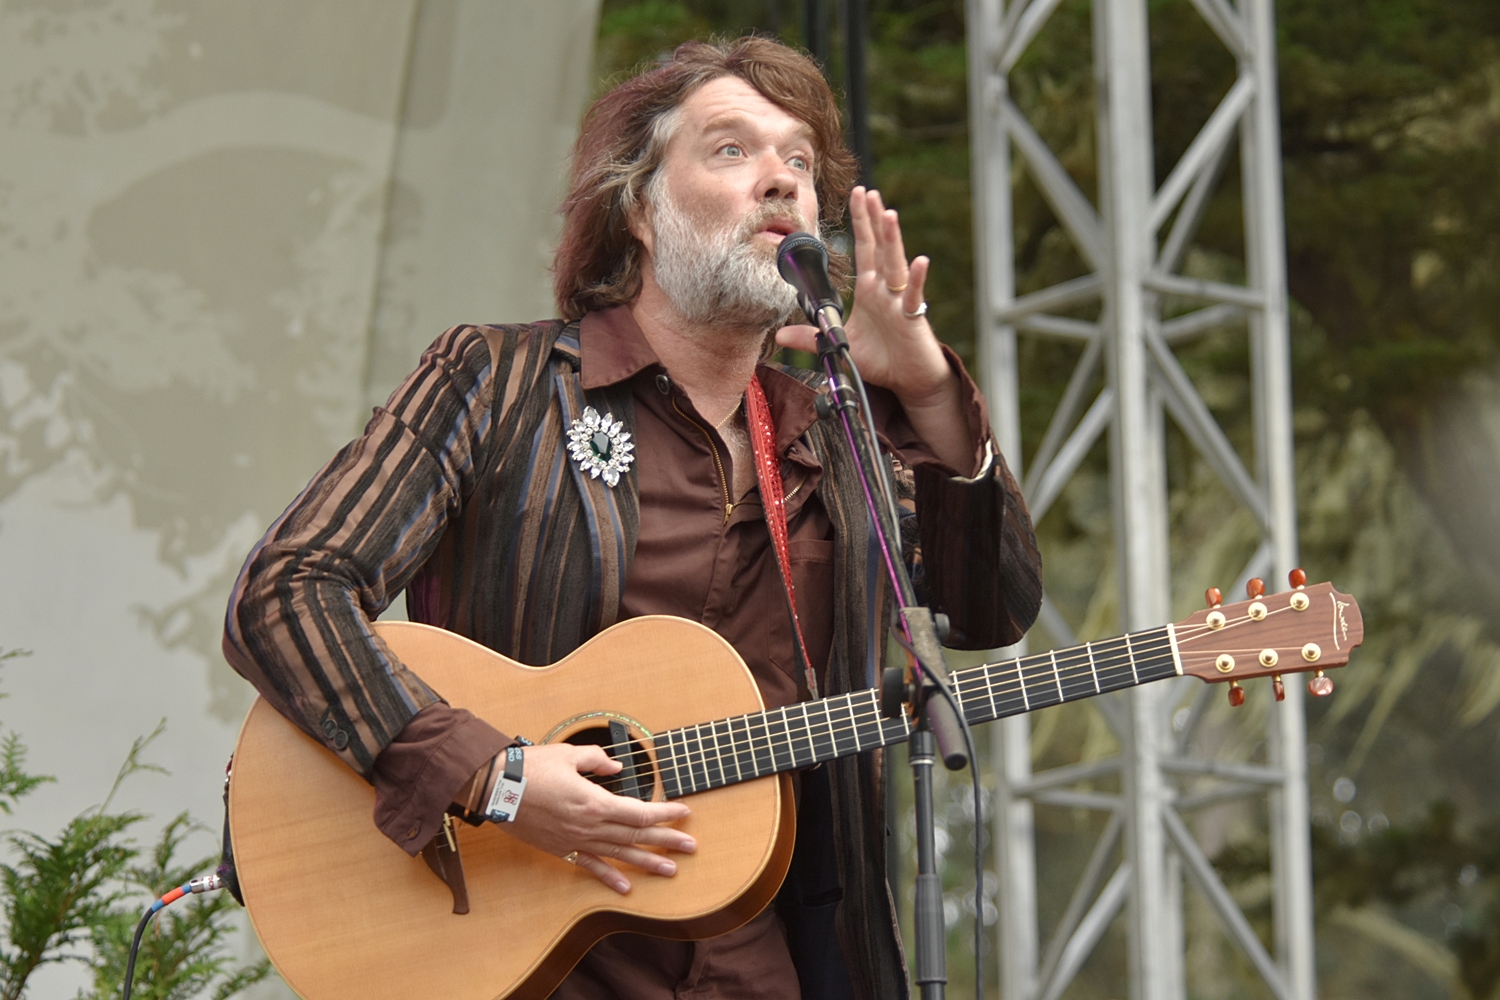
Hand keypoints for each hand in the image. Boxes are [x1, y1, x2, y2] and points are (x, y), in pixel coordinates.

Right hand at [498, 743, 694, 893]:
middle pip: (635, 836)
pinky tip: (627, 888)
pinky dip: (610, 878)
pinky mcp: (560, 848)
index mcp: (594, 802)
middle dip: (666, 840)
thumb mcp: (569, 754)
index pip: (639, 812)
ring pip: (618, 855)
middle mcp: (588, 826)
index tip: (684, 813)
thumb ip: (597, 760)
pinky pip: (590, 866)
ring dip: (646, 862)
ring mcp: (575, 840)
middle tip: (691, 846)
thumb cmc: (531, 768)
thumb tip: (615, 766)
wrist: (495, 788)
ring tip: (670, 869)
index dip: (664, 814)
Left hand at [775, 186, 950, 406]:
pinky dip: (916, 279)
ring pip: (895, 264)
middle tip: (867, 192)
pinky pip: (913, 295)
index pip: (865, 249)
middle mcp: (886, 288)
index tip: (857, 196)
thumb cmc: (882, 359)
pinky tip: (919, 261)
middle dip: (872, 219)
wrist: (908, 379)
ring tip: (887, 214)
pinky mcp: (912, 316)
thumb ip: (811, 338)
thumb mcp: (841, 343)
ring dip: (891, 239)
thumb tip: (780, 335)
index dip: (860, 222)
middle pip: (879, 247)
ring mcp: (900, 299)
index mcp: (871, 289)